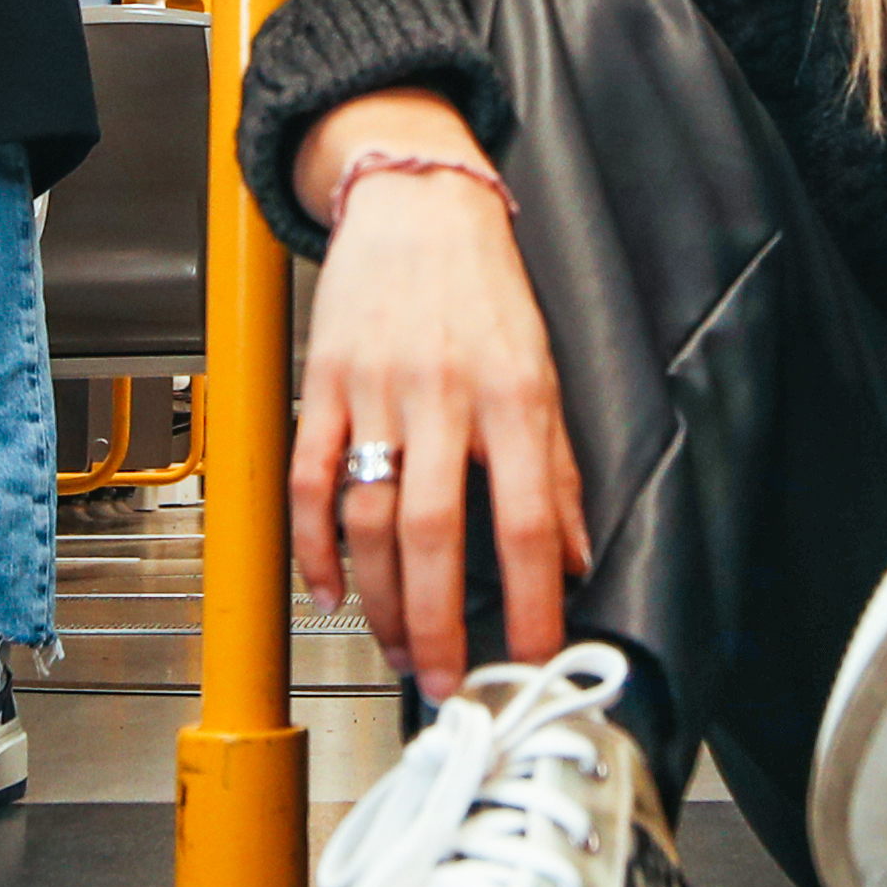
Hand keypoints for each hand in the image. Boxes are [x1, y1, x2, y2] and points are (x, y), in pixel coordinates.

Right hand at [289, 93, 587, 691]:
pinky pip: (309, 481)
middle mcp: (444, 396)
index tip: (533, 655)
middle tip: (448, 682)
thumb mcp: (545, 372)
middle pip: (434, 534)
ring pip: (367, 519)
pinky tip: (330, 592)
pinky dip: (314, 546)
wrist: (416, 203)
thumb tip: (576, 558)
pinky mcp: (325, 386)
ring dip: (379, 601)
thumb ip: (557, 469)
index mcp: (513, 396)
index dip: (531, 600)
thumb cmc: (485, 289)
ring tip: (399, 650)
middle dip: (438, 624)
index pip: (527, 521)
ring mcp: (376, 392)